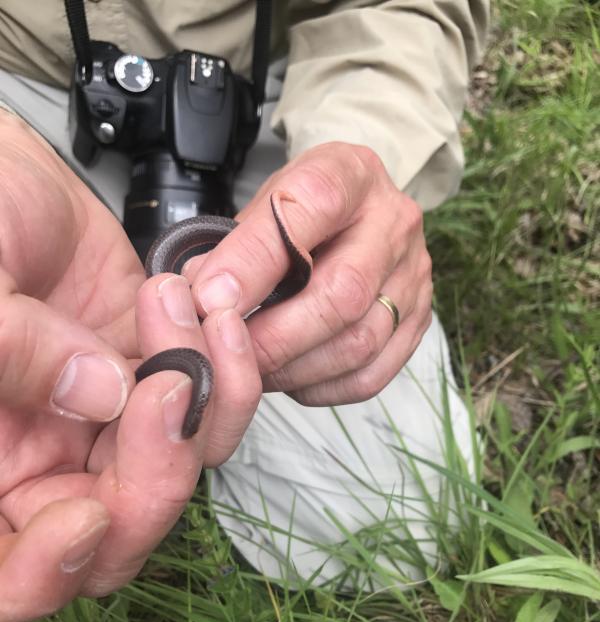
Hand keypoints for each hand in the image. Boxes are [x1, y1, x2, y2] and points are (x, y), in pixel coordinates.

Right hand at [0, 113, 260, 621]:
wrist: (4, 170)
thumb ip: (11, 349)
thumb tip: (104, 398)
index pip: (7, 575)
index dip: (47, 572)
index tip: (88, 512)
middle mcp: (39, 461)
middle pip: (113, 535)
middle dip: (157, 479)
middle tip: (165, 388)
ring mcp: (102, 424)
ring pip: (177, 471)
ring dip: (201, 403)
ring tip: (181, 308)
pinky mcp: (153, 378)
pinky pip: (210, 407)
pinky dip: (225, 369)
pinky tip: (207, 308)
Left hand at [184, 142, 432, 404]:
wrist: (361, 214)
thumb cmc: (305, 210)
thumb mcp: (267, 201)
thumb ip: (236, 244)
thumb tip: (198, 298)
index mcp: (351, 176)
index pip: (311, 208)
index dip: (255, 260)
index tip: (210, 299)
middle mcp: (394, 224)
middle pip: (343, 293)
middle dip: (275, 335)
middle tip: (229, 354)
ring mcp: (413, 278)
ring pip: (360, 342)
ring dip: (296, 368)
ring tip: (254, 371)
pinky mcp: (418, 323)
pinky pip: (372, 374)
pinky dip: (323, 387)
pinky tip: (292, 380)